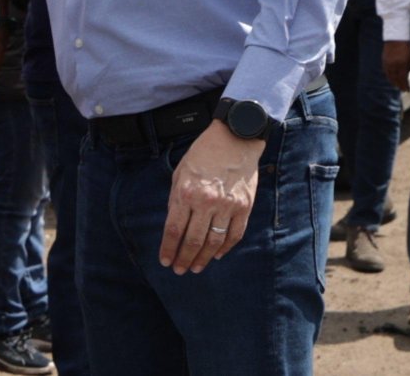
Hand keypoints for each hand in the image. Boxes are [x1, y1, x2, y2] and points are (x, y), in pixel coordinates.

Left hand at [159, 121, 264, 274]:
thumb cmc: (202, 154)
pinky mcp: (244, 207)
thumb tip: (174, 225)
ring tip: (196, 268)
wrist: (234, 140)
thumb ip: (177, 199)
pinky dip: (225, 248)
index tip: (165, 261)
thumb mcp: (180, 173)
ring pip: (214, 241)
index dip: (168, 248)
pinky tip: (217, 255)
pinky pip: (234, 234)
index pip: (174, 229)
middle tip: (179, 270)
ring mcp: (227, 206)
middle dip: (184, 258)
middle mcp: (206, 202)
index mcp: (186, 193)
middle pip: (193, 240)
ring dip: (204, 258)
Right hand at [383, 40, 409, 91]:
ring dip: (393, 82)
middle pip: (396, 79)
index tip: (408, 90)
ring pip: (389, 76)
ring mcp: (388, 63)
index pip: (403, 78)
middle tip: (403, 90)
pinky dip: (389, 76)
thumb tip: (406, 75)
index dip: (405, 85)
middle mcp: (394, 65)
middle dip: (399, 85)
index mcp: (402, 64)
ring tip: (397, 86)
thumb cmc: (407, 48)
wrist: (397, 38)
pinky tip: (391, 78)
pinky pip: (386, 71)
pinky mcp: (384, 61)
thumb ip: (409, 67)